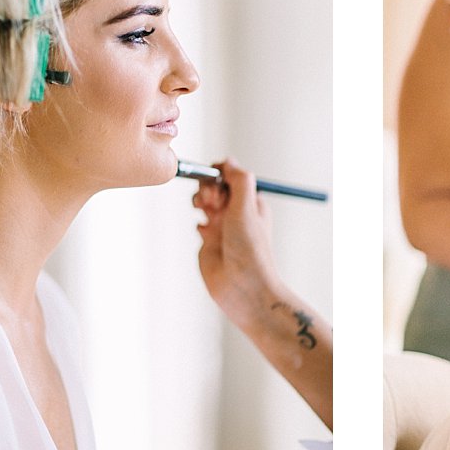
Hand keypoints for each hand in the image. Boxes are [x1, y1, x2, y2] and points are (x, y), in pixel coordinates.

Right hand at [192, 158, 282, 328]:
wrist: (242, 288)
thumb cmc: (250, 249)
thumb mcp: (247, 207)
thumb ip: (238, 180)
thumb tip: (227, 162)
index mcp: (251, 202)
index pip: (231, 176)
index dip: (218, 174)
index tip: (213, 179)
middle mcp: (236, 213)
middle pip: (214, 186)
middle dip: (208, 187)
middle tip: (210, 201)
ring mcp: (222, 227)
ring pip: (204, 202)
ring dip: (200, 201)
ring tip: (204, 211)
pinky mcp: (209, 242)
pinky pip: (199, 223)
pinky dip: (198, 223)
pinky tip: (205, 233)